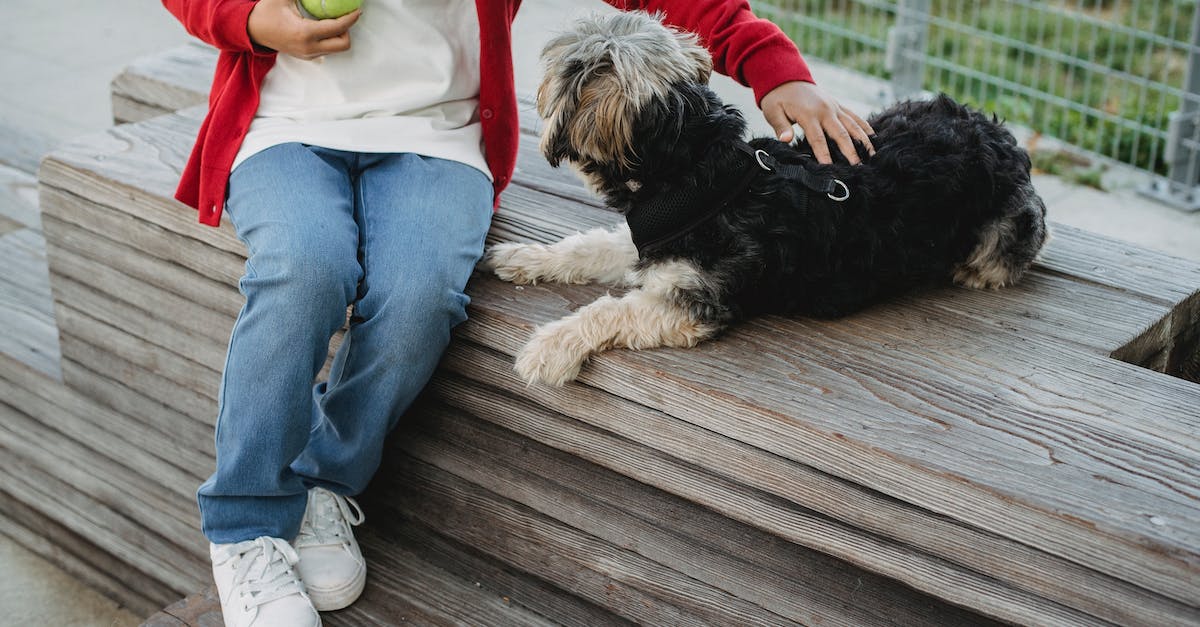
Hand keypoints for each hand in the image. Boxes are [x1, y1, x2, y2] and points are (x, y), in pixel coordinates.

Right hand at [247, 0, 360, 59]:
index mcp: (305, 33)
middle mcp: (309, 48)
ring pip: (336, 48)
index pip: (338, 28)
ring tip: (331, 19)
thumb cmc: (267, 11)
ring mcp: (308, 55)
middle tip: (342, 16)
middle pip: (343, 44)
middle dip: (347, 30)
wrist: (252, 30)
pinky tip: (323, 26)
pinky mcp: (307, 56)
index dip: (351, 18)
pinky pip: (327, 49)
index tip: (357, 10)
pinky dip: (330, 38)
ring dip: (339, 35)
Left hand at [761, 81, 875, 164]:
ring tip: (873, 156)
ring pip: (853, 125)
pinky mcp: (838, 105)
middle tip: (858, 167)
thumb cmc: (777, 98)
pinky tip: (873, 138)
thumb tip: (785, 139)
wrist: (786, 77)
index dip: (824, 154)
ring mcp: (834, 107)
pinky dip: (865, 127)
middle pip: (841, 134)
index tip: (830, 168)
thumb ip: (780, 126)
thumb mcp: (773, 112)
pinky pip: (855, 117)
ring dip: (863, 141)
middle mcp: (825, 110)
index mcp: (809, 114)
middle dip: (850, 152)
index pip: (818, 139)